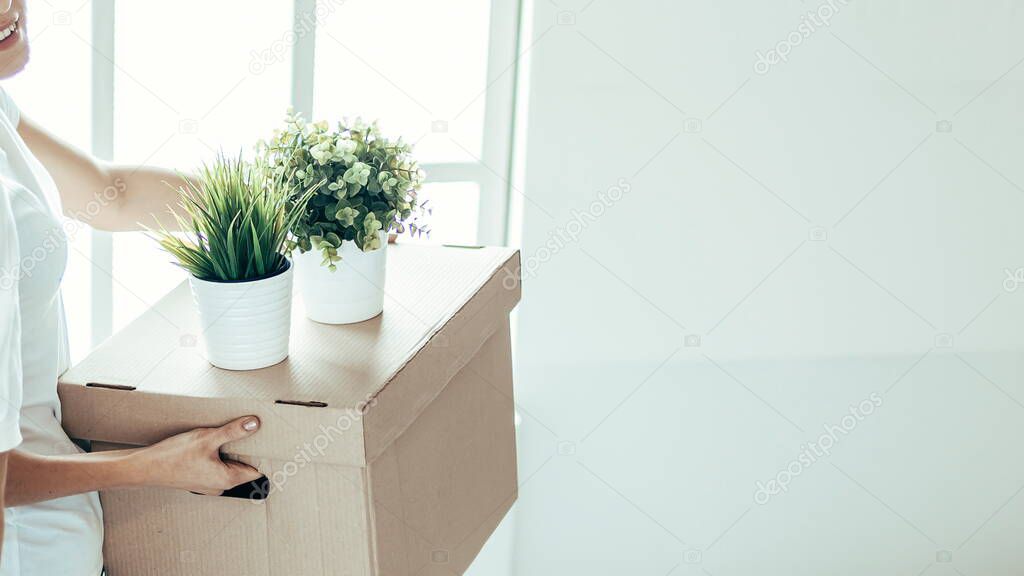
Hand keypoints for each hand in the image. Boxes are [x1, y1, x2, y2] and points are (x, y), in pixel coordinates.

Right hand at [128, 416, 262, 494]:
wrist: (144, 467)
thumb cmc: (173, 457)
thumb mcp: (208, 438)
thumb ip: (233, 432)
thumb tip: (254, 424)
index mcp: (227, 480)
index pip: (257, 470)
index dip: (263, 456)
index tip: (267, 442)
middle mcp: (220, 486)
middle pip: (244, 466)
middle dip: (246, 450)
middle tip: (247, 432)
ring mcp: (209, 483)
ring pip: (229, 465)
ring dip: (229, 451)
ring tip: (225, 435)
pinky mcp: (199, 478)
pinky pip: (216, 466)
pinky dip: (217, 454)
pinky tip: (210, 442)